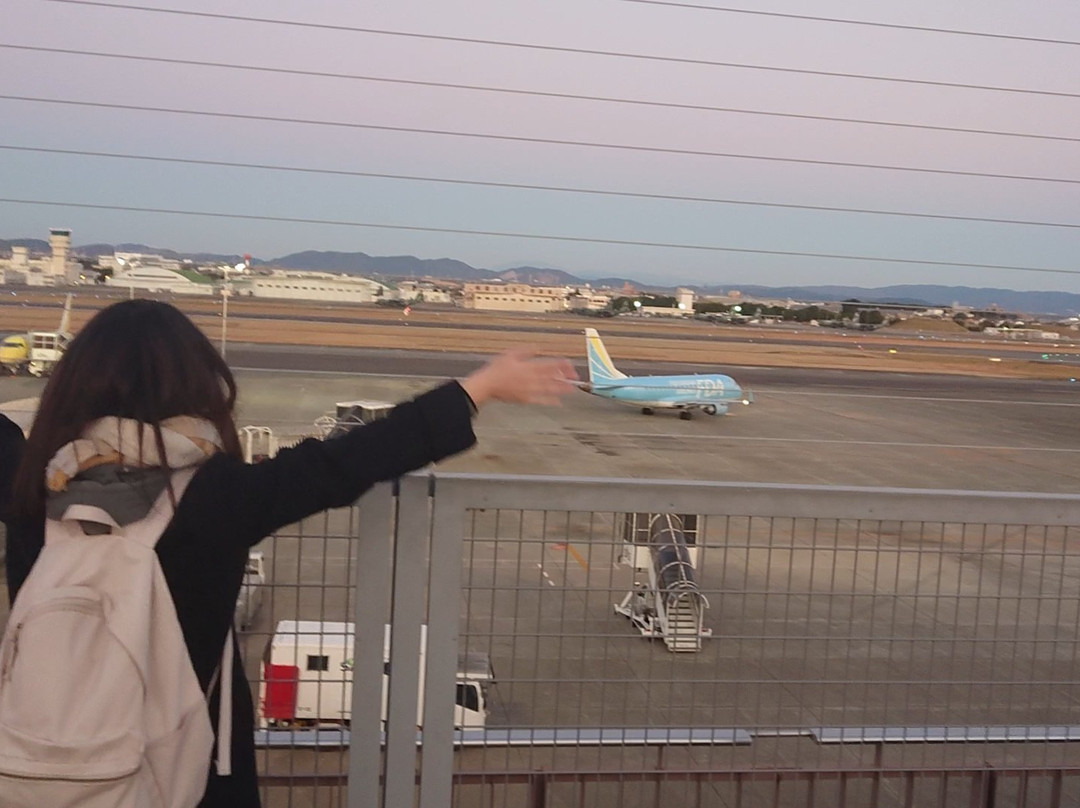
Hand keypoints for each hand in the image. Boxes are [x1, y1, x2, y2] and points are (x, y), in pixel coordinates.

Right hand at [460, 350, 579, 407]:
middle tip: (576, 377)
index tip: (570, 364)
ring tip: (572, 390)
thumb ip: (526, 351)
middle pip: (552, 377)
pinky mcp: (525, 399)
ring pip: (548, 389)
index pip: (549, 364)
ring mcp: (529, 389)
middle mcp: (531, 378)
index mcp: (529, 366)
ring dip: (561, 389)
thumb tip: (538, 348)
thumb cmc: (497, 369)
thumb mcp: (510, 354)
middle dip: (565, 377)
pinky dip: (549, 401)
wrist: (487, 385)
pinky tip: (558, 402)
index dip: (561, 364)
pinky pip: (540, 400)